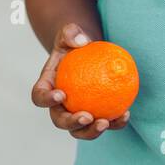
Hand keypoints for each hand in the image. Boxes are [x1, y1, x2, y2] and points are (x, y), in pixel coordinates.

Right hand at [30, 23, 130, 139]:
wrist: (86, 54)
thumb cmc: (74, 43)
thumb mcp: (70, 33)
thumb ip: (71, 33)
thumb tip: (82, 42)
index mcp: (48, 87)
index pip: (39, 96)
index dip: (46, 100)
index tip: (61, 95)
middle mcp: (58, 106)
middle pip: (59, 120)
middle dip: (71, 123)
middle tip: (87, 116)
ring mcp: (76, 113)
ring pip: (80, 131)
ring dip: (91, 131)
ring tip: (106, 123)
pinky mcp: (95, 116)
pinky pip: (104, 123)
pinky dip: (115, 122)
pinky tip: (125, 114)